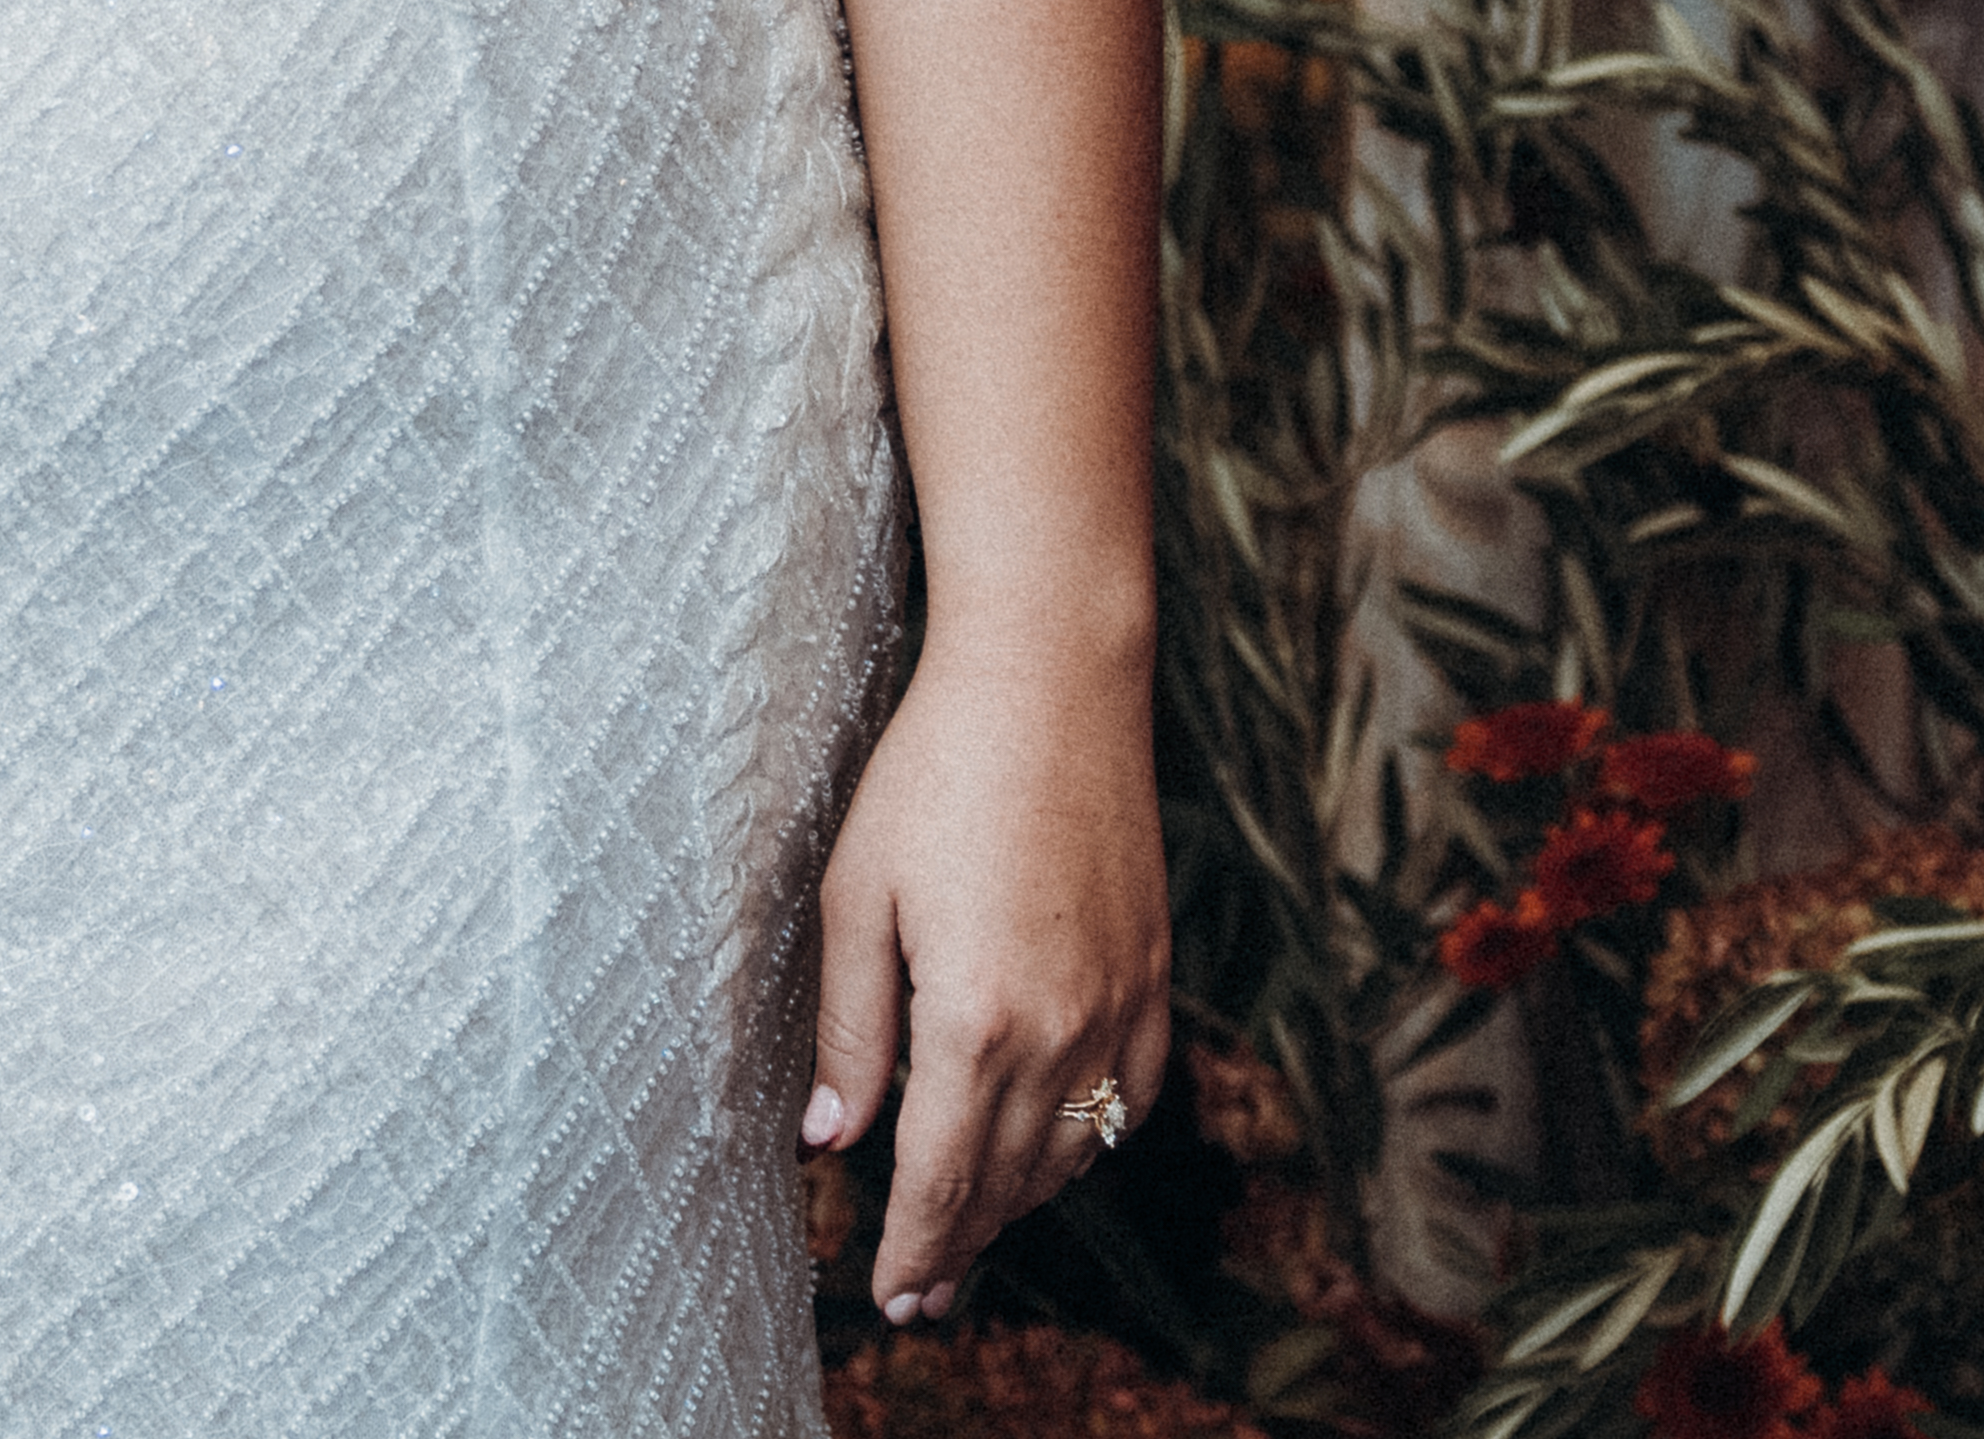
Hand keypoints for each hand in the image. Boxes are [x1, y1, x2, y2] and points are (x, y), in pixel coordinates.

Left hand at [801, 667, 1170, 1320]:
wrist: (1054, 685)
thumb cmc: (936, 775)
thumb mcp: (857, 897)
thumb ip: (851, 1029)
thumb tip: (830, 1136)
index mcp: (977, 1021)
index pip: (943, 1180)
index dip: (914, 1249)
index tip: (892, 1297)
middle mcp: (1063, 1033)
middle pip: (1009, 1182)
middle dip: (961, 1244)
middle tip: (923, 1293)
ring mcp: (1121, 1008)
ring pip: (1076, 1153)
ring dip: (1023, 1202)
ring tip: (974, 1230)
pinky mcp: (1154, 976)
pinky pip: (1136, 1098)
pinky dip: (1093, 1144)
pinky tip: (1059, 1150)